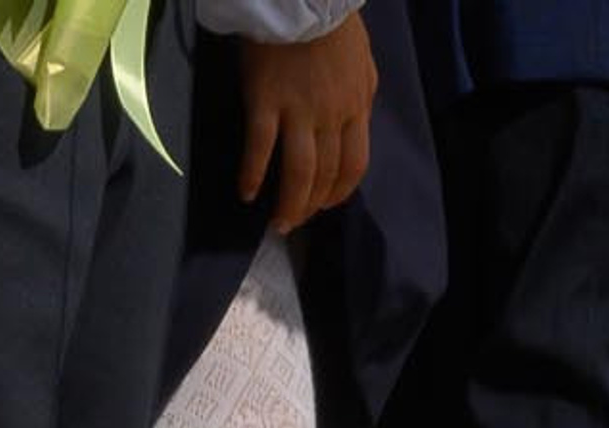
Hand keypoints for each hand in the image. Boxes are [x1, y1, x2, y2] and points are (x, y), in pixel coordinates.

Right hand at [236, 20, 374, 232]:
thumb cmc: (331, 24)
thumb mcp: (361, 61)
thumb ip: (360, 96)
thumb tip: (355, 125)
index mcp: (356, 106)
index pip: (353, 166)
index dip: (339, 194)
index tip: (324, 205)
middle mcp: (331, 115)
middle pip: (324, 176)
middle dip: (310, 206)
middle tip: (294, 222)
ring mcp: (298, 110)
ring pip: (298, 172)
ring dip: (288, 204)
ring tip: (277, 223)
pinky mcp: (266, 101)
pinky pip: (260, 148)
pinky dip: (252, 175)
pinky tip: (246, 193)